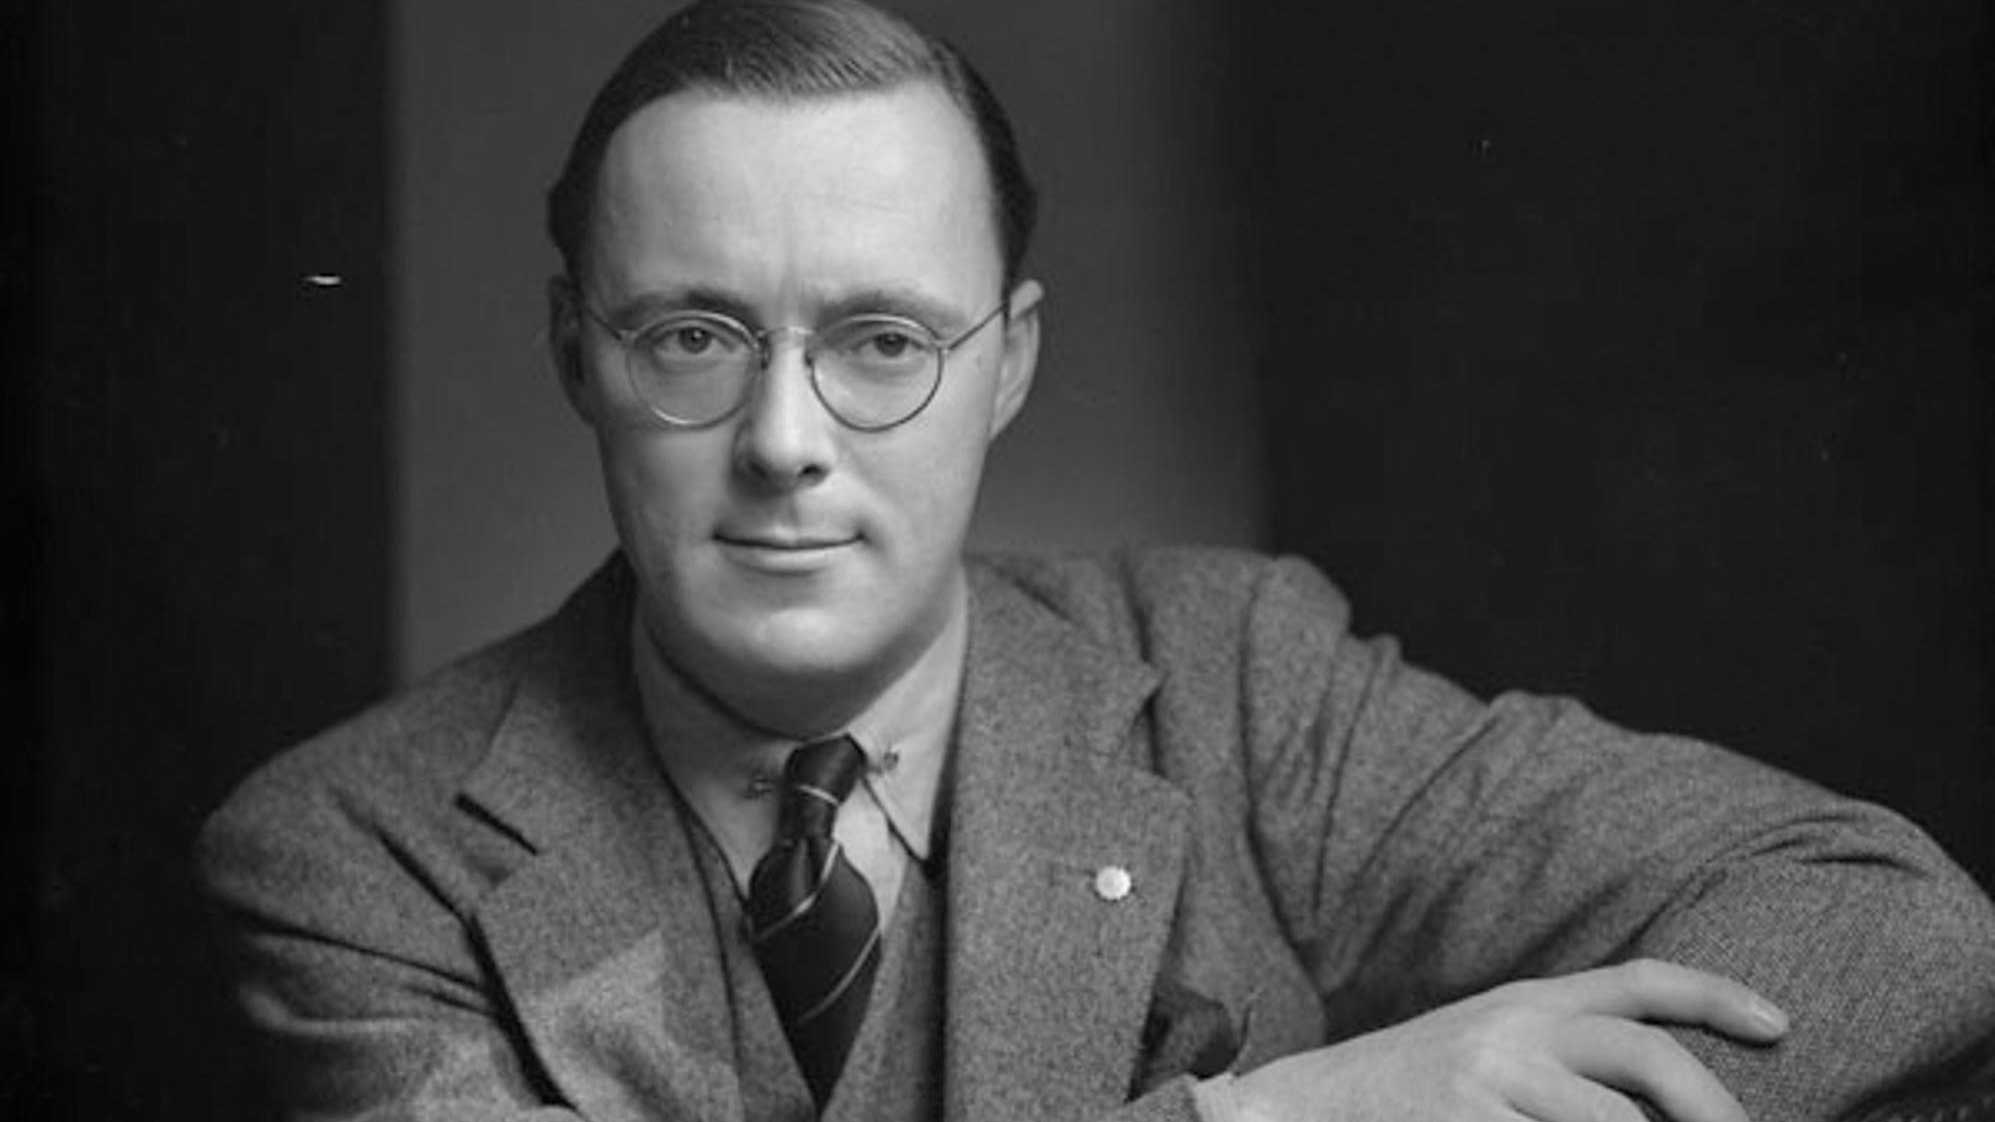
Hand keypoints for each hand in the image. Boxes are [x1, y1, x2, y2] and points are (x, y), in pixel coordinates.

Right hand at [1229, 959, 1787, 1121]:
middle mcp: (1516, 1031)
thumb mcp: (1488, 1042)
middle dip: (1715, 1106)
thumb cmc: (1411, 1086)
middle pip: (1648, 1055)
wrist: (1306, 1106)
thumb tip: (1657, 1089)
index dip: (1717, 995)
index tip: (1781, 1024)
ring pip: (1615, 1120)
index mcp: (1529, 1001)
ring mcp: (1491, 1080)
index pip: (1640, 982)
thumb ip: (1563, 1047)